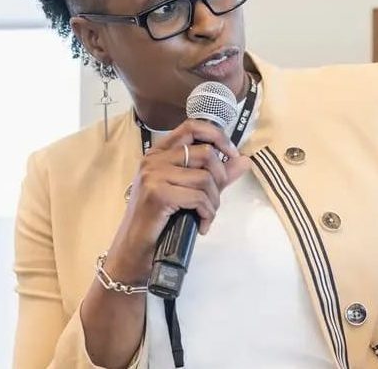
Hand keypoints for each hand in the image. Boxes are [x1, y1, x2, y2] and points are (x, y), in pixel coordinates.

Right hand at [106, 119, 250, 280]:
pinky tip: (202, 225)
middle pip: (205, 152)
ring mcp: (153, 175)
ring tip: (207, 215)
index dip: (217, 136)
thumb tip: (243, 160)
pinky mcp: (157, 194)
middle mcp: (154, 159)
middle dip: (220, 178)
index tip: (231, 154)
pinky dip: (207, 213)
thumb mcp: (190, 192)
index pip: (192, 127)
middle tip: (215, 199)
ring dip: (214, 201)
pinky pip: (198, 197)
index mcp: (160, 153)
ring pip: (205, 177)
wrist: (134, 251)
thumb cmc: (161, 222)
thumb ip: (216, 175)